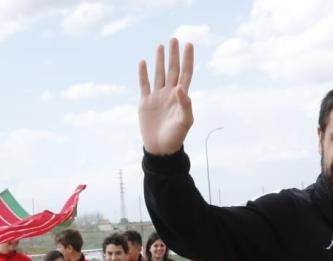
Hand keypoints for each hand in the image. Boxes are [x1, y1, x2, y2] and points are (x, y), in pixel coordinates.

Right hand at [138, 38, 193, 155]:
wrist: (160, 149)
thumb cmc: (176, 137)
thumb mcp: (185, 122)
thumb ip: (185, 104)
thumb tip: (181, 87)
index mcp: (181, 97)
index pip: (185, 73)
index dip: (187, 60)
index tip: (189, 45)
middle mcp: (169, 94)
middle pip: (172, 70)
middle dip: (173, 55)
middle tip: (174, 39)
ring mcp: (157, 97)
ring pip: (159, 74)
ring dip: (160, 60)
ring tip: (160, 46)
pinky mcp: (145, 103)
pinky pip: (144, 85)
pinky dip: (143, 73)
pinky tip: (143, 62)